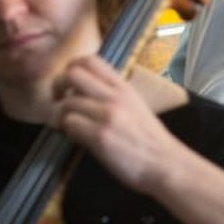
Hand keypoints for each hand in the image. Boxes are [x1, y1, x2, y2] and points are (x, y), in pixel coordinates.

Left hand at [51, 56, 177, 193]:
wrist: (166, 163)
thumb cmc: (150, 140)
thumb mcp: (136, 107)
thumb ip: (113, 96)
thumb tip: (84, 94)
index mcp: (124, 88)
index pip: (90, 60)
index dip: (71, 68)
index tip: (70, 86)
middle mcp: (115, 97)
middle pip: (72, 74)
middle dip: (58, 87)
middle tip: (59, 102)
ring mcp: (107, 116)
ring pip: (67, 102)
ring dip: (60, 115)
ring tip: (68, 127)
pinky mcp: (100, 136)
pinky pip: (69, 124)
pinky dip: (67, 131)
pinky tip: (76, 138)